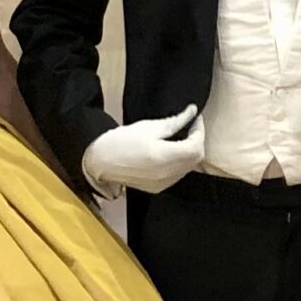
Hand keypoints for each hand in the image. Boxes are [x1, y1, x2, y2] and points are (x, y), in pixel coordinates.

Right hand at [81, 106, 204, 194]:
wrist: (101, 161)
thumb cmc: (121, 140)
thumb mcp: (148, 127)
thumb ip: (174, 121)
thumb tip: (192, 112)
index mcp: (164, 156)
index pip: (196, 146)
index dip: (199, 131)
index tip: (195, 118)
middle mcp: (167, 174)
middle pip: (196, 158)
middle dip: (197, 141)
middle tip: (190, 126)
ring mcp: (164, 184)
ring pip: (189, 167)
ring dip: (190, 152)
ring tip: (181, 138)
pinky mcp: (158, 188)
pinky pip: (178, 175)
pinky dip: (181, 163)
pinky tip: (171, 152)